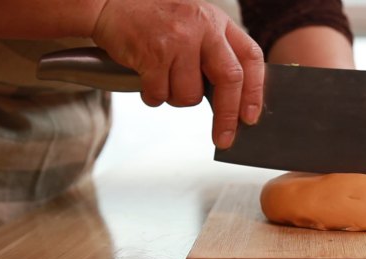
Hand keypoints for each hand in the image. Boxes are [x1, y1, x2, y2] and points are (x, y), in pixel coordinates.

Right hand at [92, 0, 263, 147]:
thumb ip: (216, 54)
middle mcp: (203, 27)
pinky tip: (146, 78)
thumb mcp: (195, 25)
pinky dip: (152, 96)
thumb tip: (235, 101)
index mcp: (217, 22)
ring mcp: (178, 39)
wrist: (109, 2)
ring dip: (176, 98)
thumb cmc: (154, 19)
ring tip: (164, 78)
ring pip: (190, 95)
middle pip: (230, 80)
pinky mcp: (153, 54)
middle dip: (227, 116)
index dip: (255, 91)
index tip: (251, 117)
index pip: (250, 58)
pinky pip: (160, 94)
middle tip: (223, 138)